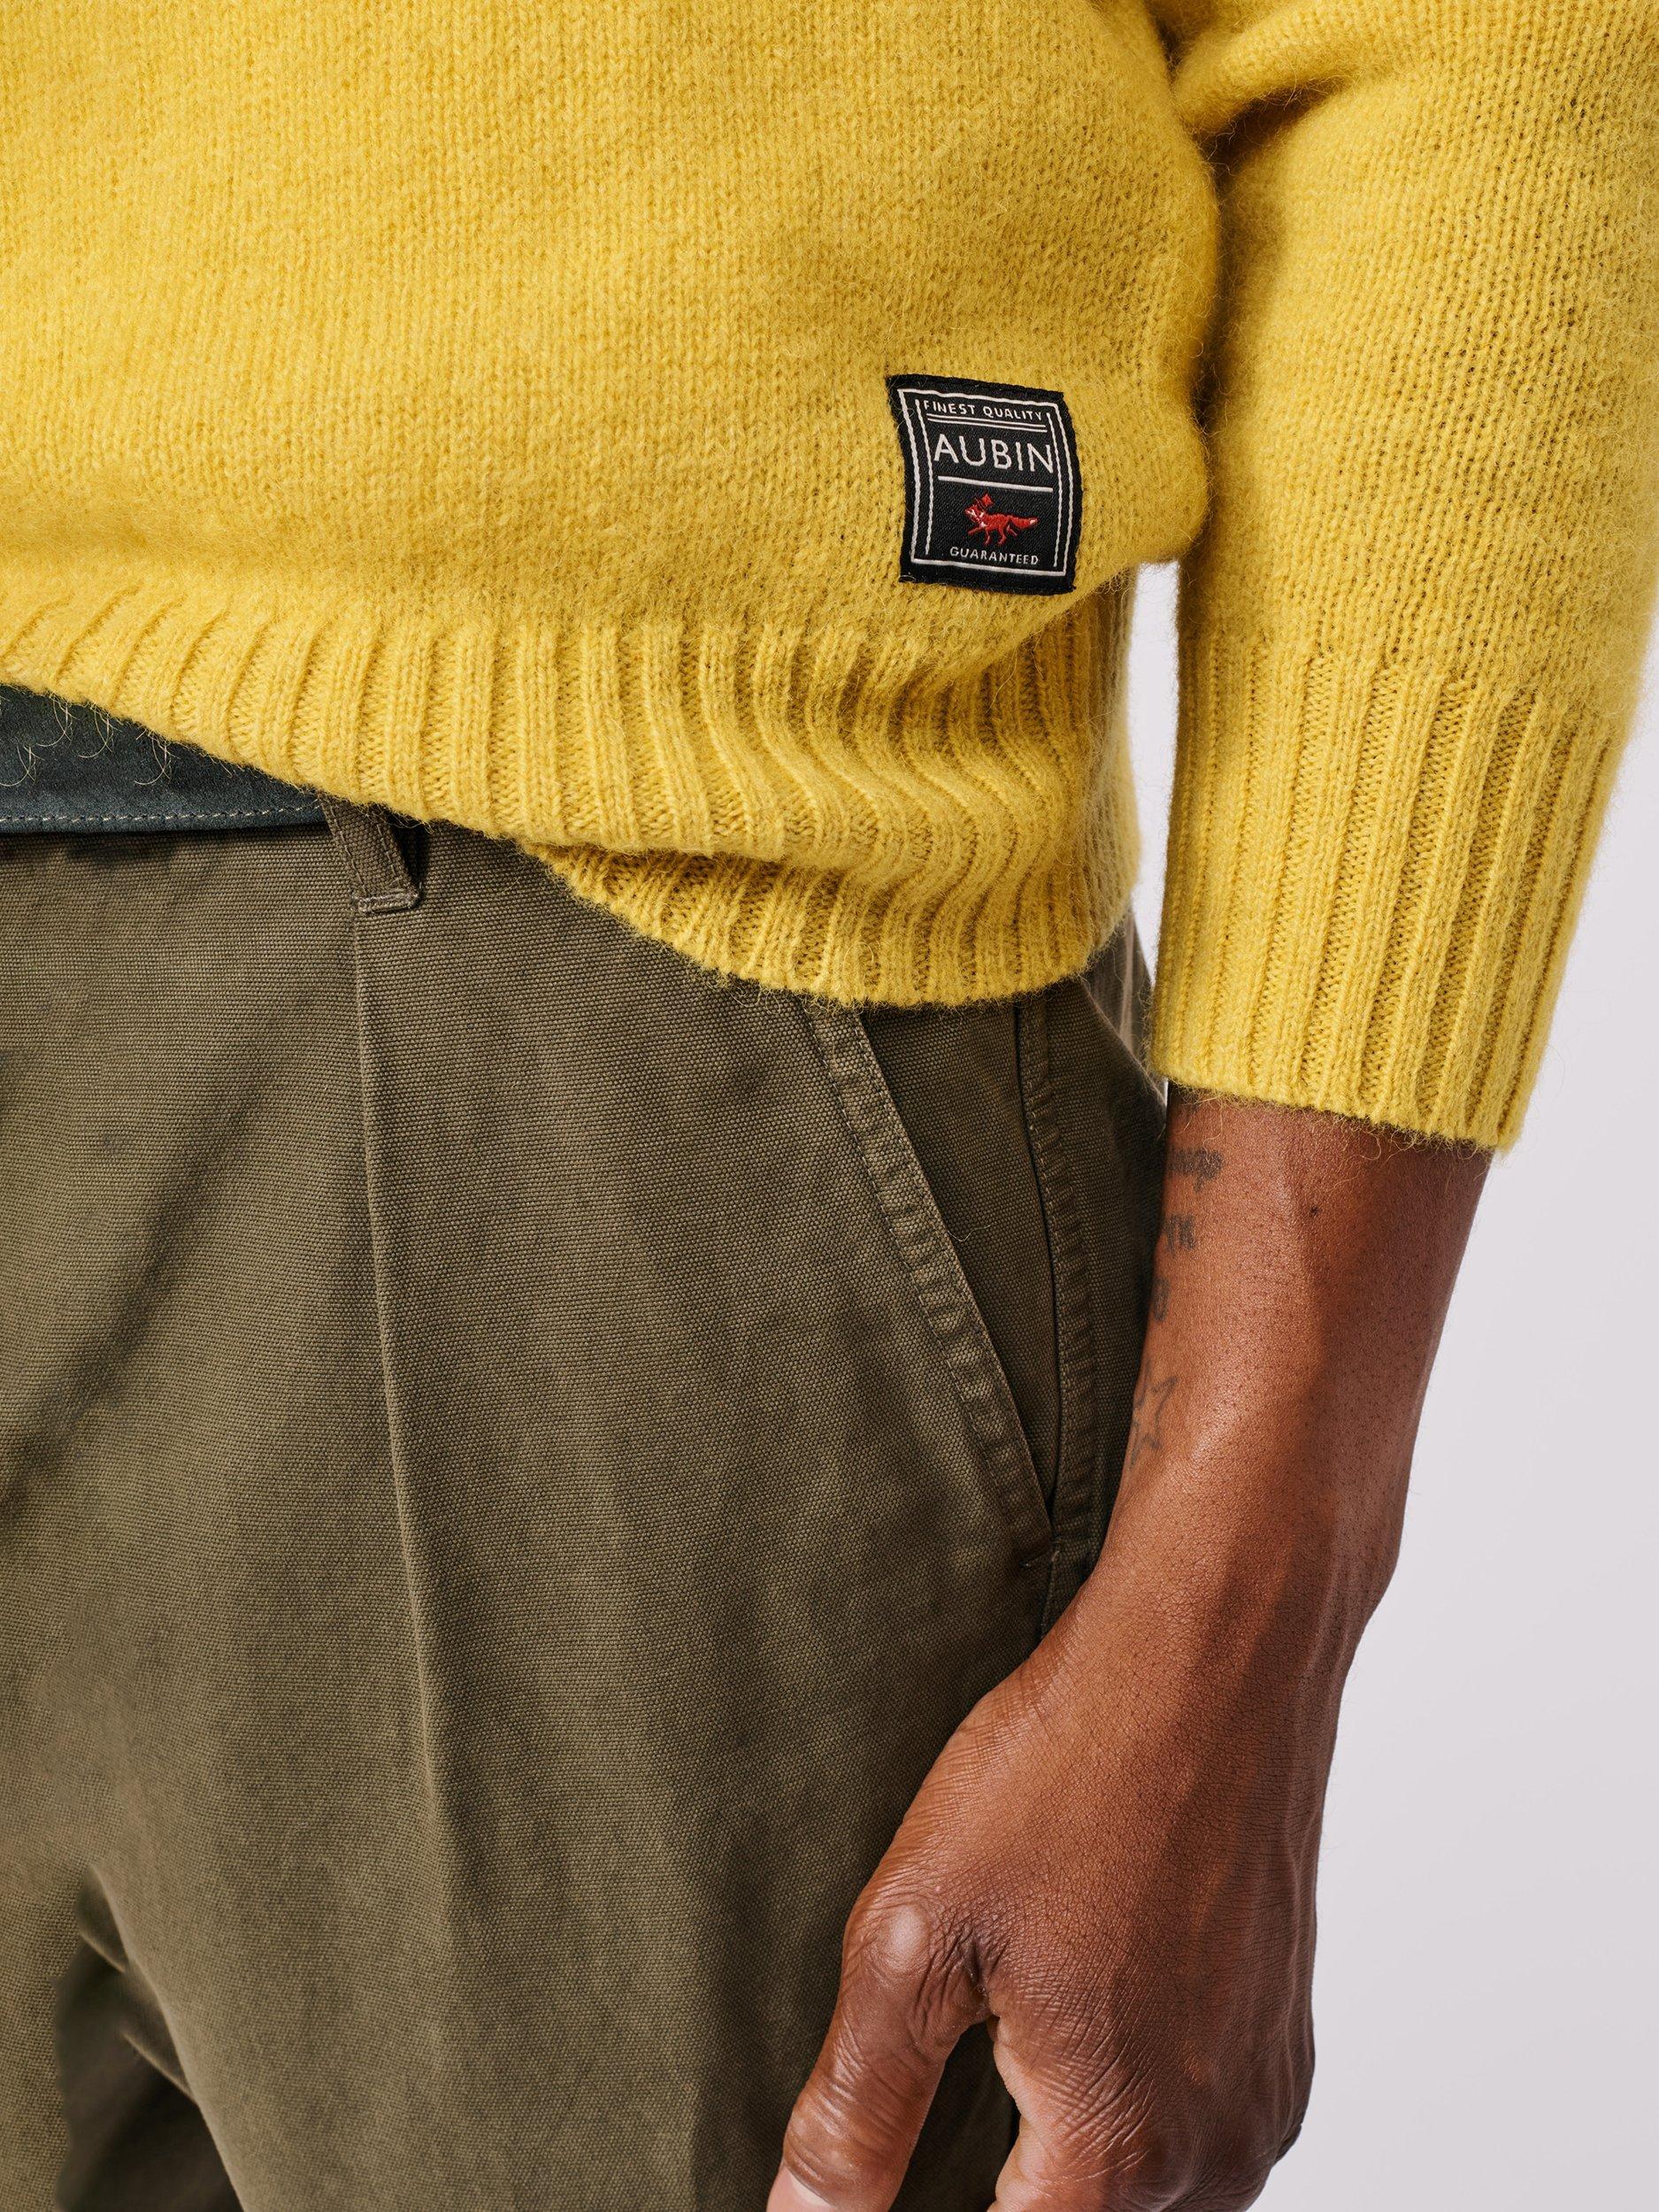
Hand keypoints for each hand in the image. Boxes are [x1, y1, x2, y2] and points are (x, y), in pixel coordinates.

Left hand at [770, 1092, 1487, 2210]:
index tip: (873, 2185)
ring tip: (986, 2093)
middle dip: (998, 2195)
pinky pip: (1199, 2136)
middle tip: (927, 2118)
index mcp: (1118, 2152)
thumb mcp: (916, 1936)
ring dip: (1066, 2169)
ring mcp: (1264, 2093)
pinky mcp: (1284, 2036)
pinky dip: (1128, 2119)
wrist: (1217, 1646)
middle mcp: (1216, 2151)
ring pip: (1149, 2197)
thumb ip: (858, 2112)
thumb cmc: (1074, 1767)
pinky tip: (1067, 2032)